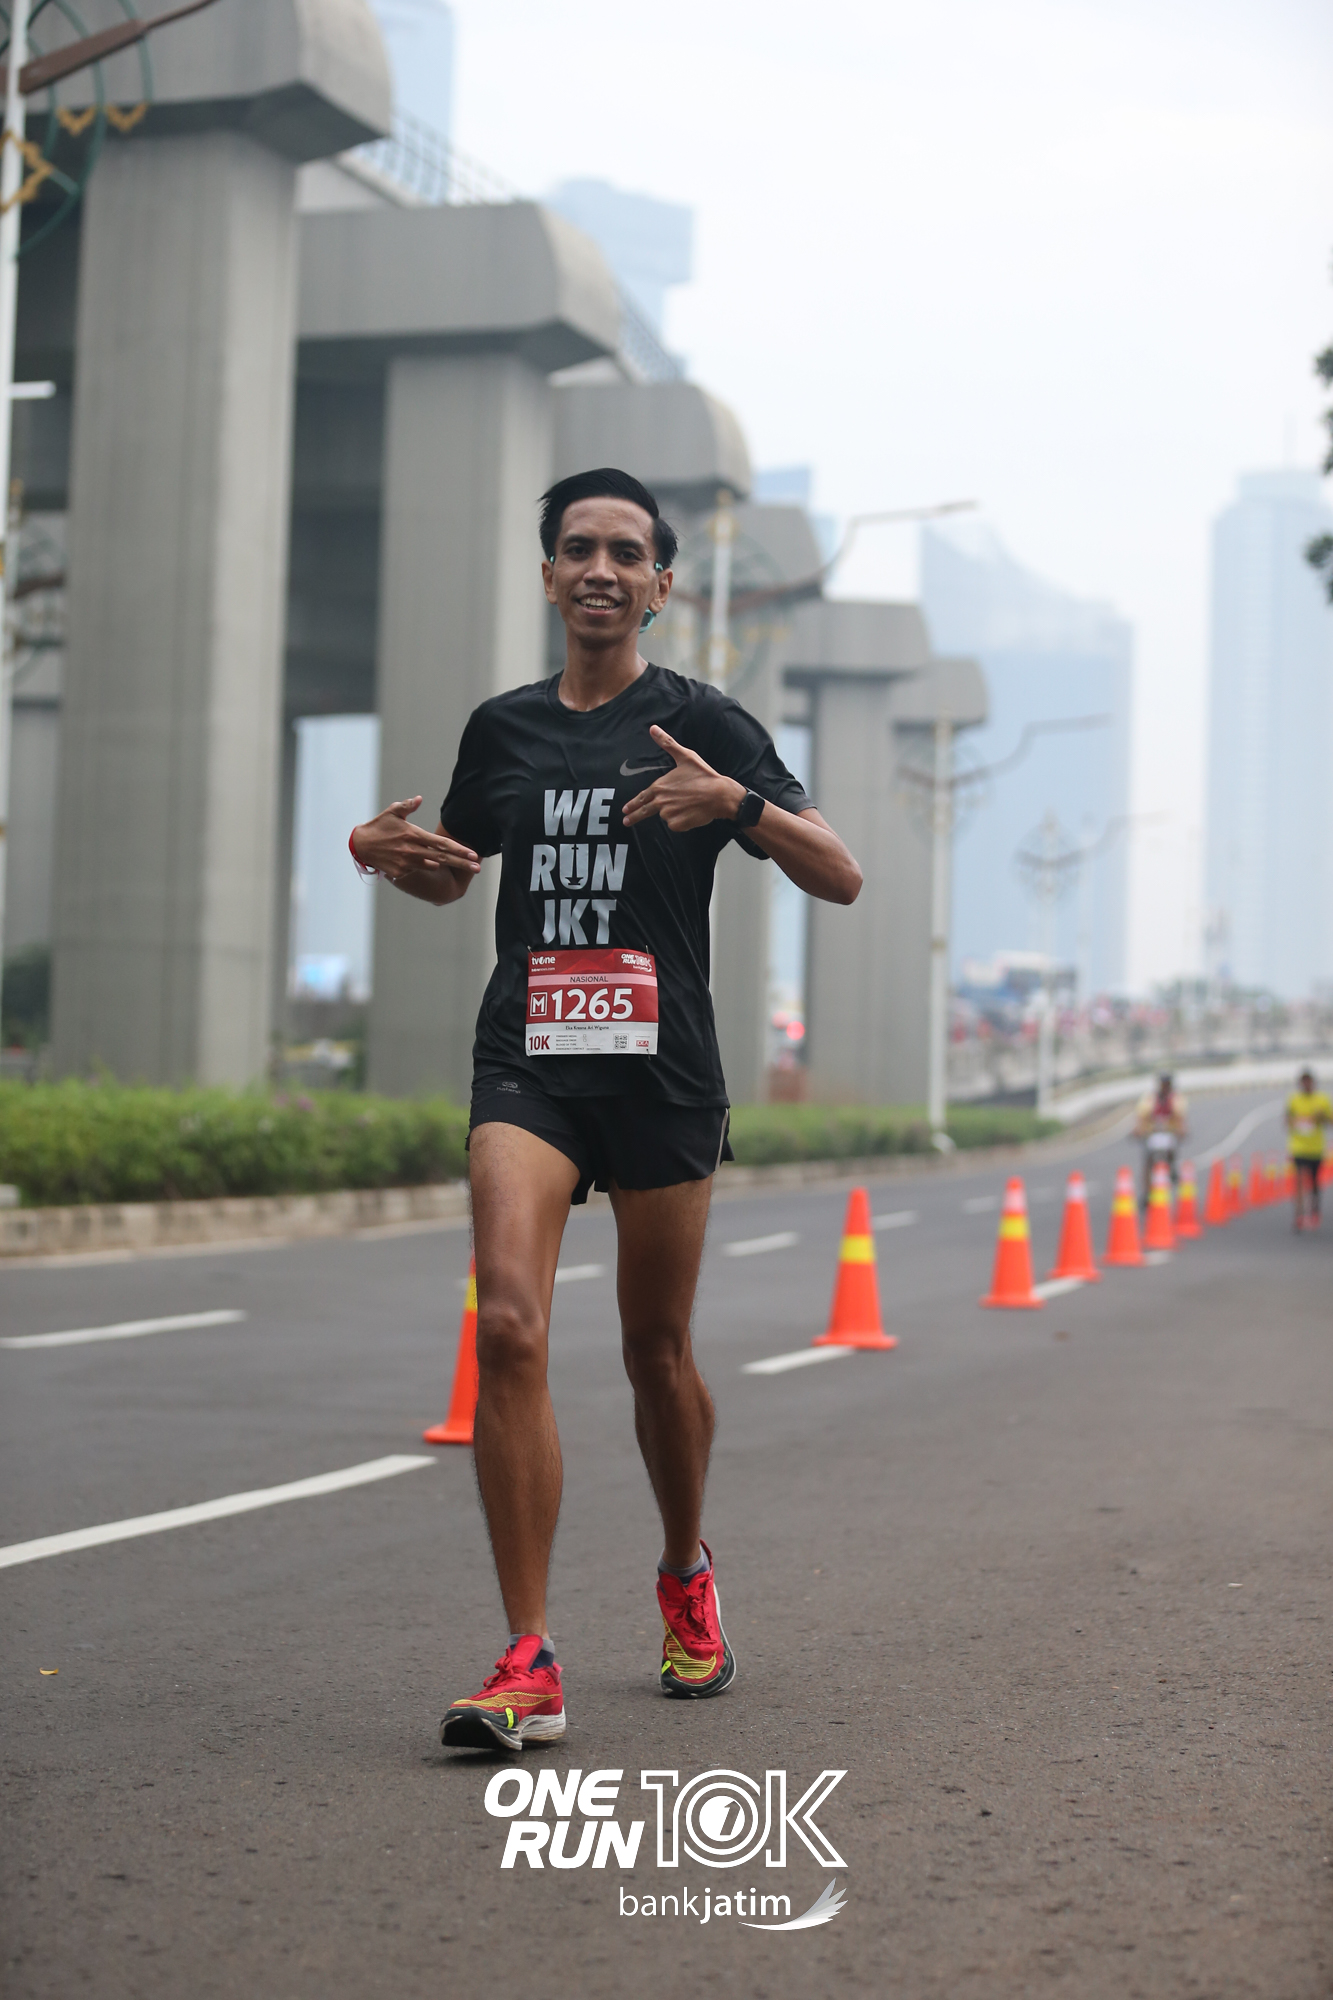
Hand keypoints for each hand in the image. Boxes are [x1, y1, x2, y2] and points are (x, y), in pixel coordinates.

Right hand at [351, 797, 478, 879]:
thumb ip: (407, 806)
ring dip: (442, 863)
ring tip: (453, 861)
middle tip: (479, 868)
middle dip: (463, 864)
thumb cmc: (379, 826)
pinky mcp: (401, 872)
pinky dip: (420, 866)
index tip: (473, 854)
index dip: (460, 850)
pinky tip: (414, 860)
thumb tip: (419, 799)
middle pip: (444, 858)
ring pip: (432, 864)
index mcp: (414, 835)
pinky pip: (417, 870)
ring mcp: (407, 863)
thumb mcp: (392, 812)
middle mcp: (413, 850)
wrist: (360, 845)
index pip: (442, 844)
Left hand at [621, 726, 744, 833]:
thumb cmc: (703, 775)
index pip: (642, 797)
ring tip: (688, 804)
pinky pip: (676, 824)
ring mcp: (669, 814)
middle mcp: (661, 801)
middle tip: (625, 822)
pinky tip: (691, 812)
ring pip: (667, 815)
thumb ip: (667, 743)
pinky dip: (682, 820)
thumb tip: (653, 728)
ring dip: (673, 812)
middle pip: (644, 811)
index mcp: (660, 786)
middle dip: (633, 817)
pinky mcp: (678, 824)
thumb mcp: (685, 756)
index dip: (633, 804)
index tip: (625, 810)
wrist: (719, 795)